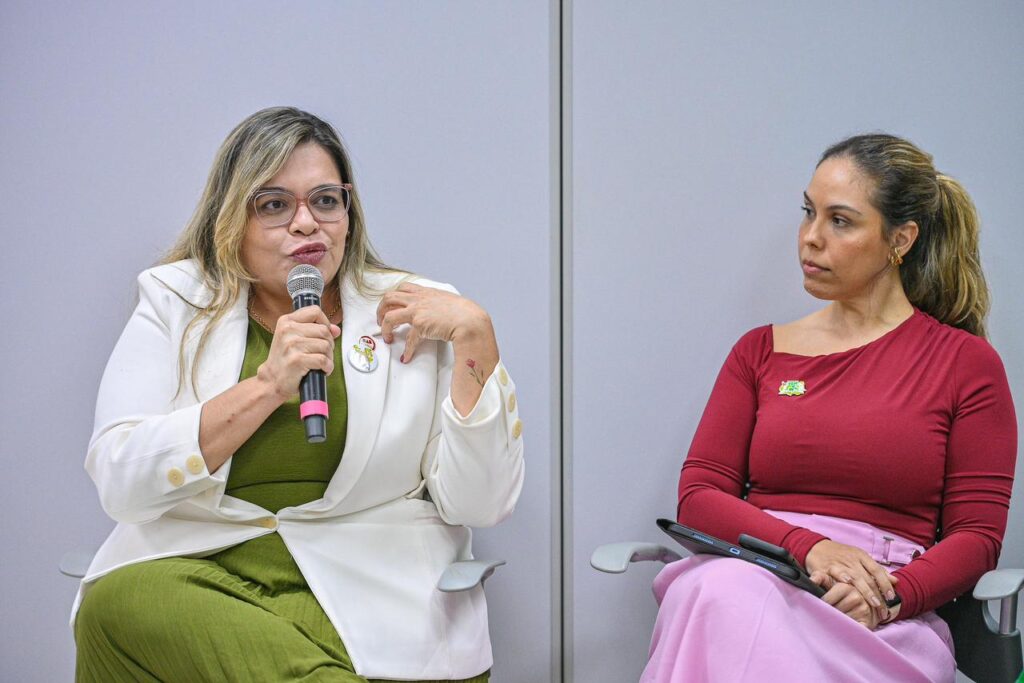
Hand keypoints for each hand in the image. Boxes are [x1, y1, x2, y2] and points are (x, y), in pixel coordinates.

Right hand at [256, 306, 340, 399]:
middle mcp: (288, 330)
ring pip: (326, 345)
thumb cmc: (285, 359)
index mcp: (286, 321)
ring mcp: (292, 345)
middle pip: (324, 330)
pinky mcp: (297, 360)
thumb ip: (315, 331)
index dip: (325, 323)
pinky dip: (327, 367)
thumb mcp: (295, 339)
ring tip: (321, 363)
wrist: (272, 380)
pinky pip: (323, 360)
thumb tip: (336, 329)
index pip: (315, 311)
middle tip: (322, 354)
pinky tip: (322, 370)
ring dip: (329, 357)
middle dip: (329, 344)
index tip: (323, 334)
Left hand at [376, 283, 492, 362]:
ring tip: (387, 336)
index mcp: (426, 292)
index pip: (403, 288)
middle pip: (389, 298)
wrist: (470, 320)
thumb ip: (437, 303)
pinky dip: (407, 350)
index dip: (394, 297)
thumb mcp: (448, 300)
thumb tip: (434, 312)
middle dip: (381, 309)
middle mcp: (418, 299)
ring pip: (389, 316)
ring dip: (385, 327)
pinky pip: (408, 340)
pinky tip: (406, 356)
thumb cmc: (464, 312)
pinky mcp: (420, 325)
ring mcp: (417, 311)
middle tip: (381, 320)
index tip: (391, 306)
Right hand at [806, 540, 897, 624]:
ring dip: (866, 593)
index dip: (885, 584)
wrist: (815, 547)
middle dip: (878, 595)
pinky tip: (848, 585)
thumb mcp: (859, 559)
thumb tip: (895, 581)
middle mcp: (852, 559)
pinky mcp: (826, 567)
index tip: (891, 597)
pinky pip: (836, 573)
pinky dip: (842, 577)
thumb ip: (876, 570)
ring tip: (873, 605)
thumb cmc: (840, 555)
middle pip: (868, 578)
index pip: (877, 570)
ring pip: (856, 578)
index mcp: (861, 556)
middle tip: (884, 610)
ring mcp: (839, 563)